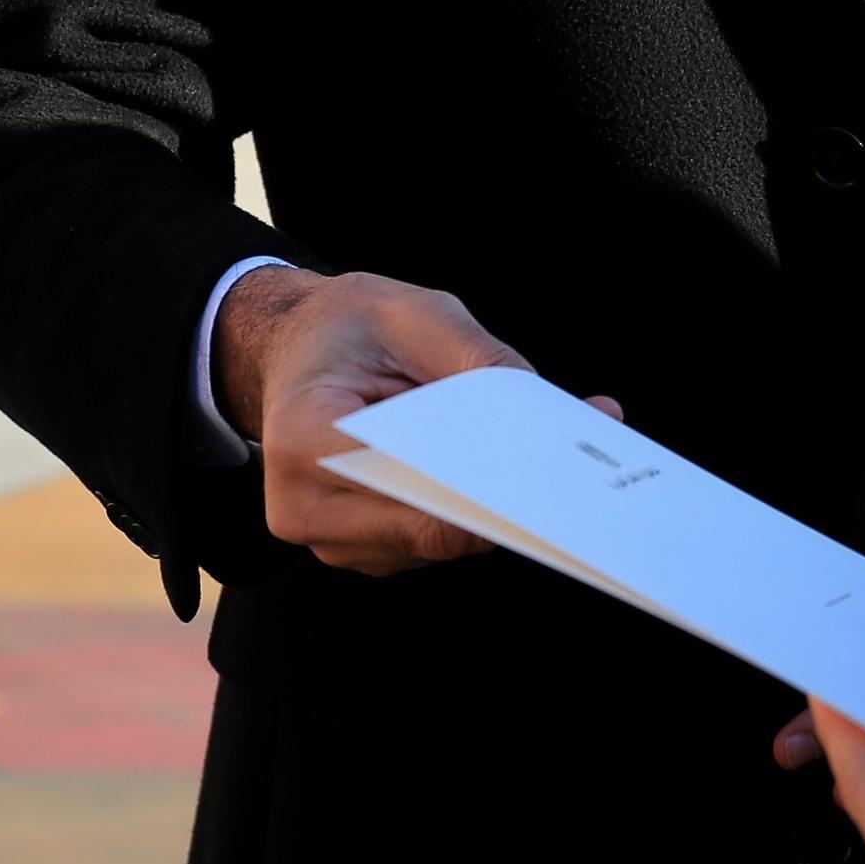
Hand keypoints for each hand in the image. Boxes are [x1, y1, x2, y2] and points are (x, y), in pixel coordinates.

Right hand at [216, 265, 540, 574]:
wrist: (296, 349)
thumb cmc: (347, 328)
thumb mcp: (414, 312)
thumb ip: (481, 358)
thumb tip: (550, 411)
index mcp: (303, 439)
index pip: (406, 482)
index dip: (479, 480)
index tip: (542, 464)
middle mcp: (308, 507)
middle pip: (432, 527)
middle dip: (502, 495)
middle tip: (568, 461)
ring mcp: (335, 540)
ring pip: (443, 542)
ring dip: (491, 503)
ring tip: (524, 449)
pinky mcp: (366, 551)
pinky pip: (436, 543)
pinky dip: (471, 509)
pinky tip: (490, 466)